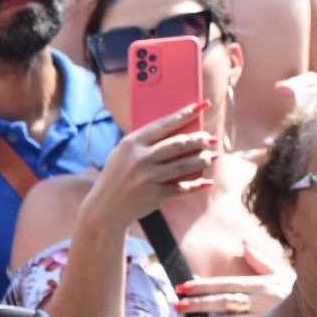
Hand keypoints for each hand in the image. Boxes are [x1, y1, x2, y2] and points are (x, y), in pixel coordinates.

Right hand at [81, 104, 215, 226]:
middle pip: (178, 144)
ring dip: (202, 160)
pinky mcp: (154, 195)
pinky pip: (181, 187)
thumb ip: (145, 142)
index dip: (185, 114)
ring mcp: (148, 178)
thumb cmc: (117, 176)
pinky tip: (207, 182)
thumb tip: (178, 129)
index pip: (164, 124)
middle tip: (210, 138)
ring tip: (212, 156)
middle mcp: (140, 159)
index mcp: (131, 143)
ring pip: (184, 165)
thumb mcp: (123, 154)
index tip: (203, 106)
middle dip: (199, 140)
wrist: (103, 210)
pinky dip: (196, 185)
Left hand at [173, 241, 291, 316]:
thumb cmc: (293, 289)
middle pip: (224, 300)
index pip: (227, 283)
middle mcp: (259, 300)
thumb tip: (243, 242)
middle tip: (177, 302)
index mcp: (261, 284)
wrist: (314, 307)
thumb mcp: (279, 272)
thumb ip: (259, 259)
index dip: (204, 284)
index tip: (184, 285)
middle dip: (199, 301)